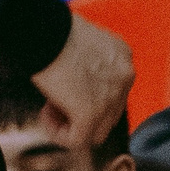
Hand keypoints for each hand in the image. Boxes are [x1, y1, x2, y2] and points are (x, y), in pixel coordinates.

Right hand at [30, 16, 133, 155]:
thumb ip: (90, 64)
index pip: (114, 91)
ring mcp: (111, 98)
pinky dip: (59, 134)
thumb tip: (77, 86)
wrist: (44, 30)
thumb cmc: (55, 30)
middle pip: (109, 114)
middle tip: (56, 100)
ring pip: (96, 132)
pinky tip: (46, 116)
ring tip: (50, 109)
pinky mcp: (90, 114)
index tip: (66, 85)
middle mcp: (125, 77)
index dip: (87, 94)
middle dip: (82, 112)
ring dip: (72, 126)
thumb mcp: (83, 41)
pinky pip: (77, 140)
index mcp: (123, 57)